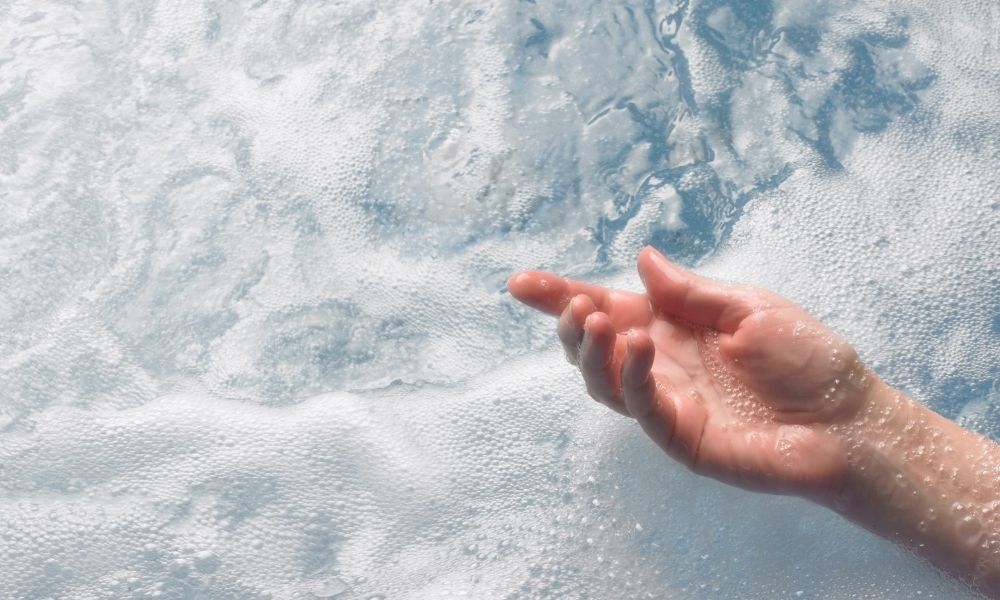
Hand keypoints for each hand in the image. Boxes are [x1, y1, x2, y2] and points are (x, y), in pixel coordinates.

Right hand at [508, 247, 873, 499]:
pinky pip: (640, 405)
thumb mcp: (749, 308)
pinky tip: (638, 344)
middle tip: (574, 305)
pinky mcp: (679, 436)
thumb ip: (691, 292)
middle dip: (570, 324)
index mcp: (674, 329)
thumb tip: (641, 260)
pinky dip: (630, 374)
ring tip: (596, 319)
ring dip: (591, 350)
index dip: (562, 296)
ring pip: (602, 381)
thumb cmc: (807, 360)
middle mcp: (661, 365)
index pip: (607, 308)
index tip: (520, 282)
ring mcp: (667, 403)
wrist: (848, 419)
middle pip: (593, 346)